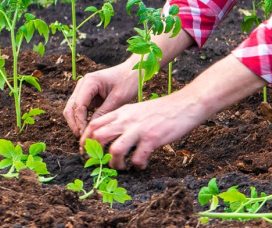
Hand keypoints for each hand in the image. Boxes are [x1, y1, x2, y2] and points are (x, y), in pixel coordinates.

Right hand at [63, 62, 138, 137]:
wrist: (134, 71)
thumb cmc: (129, 81)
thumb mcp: (118, 98)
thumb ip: (103, 113)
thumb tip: (91, 129)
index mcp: (89, 82)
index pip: (78, 105)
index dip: (80, 122)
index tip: (86, 135)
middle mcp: (83, 84)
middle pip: (71, 108)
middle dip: (76, 124)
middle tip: (83, 139)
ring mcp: (84, 89)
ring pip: (73, 110)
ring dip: (78, 123)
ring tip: (86, 137)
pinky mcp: (89, 95)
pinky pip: (81, 110)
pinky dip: (83, 120)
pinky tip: (90, 130)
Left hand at [80, 91, 204, 169]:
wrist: (185, 104)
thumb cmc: (163, 110)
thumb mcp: (138, 109)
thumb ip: (124, 120)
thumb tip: (111, 136)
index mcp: (122, 112)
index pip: (94, 125)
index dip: (86, 141)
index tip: (88, 153)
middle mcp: (127, 120)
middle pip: (98, 137)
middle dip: (95, 154)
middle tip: (101, 164)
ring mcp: (139, 129)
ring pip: (114, 150)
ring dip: (115, 164)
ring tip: (122, 167)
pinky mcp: (152, 138)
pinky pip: (137, 159)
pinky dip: (138, 166)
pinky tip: (143, 165)